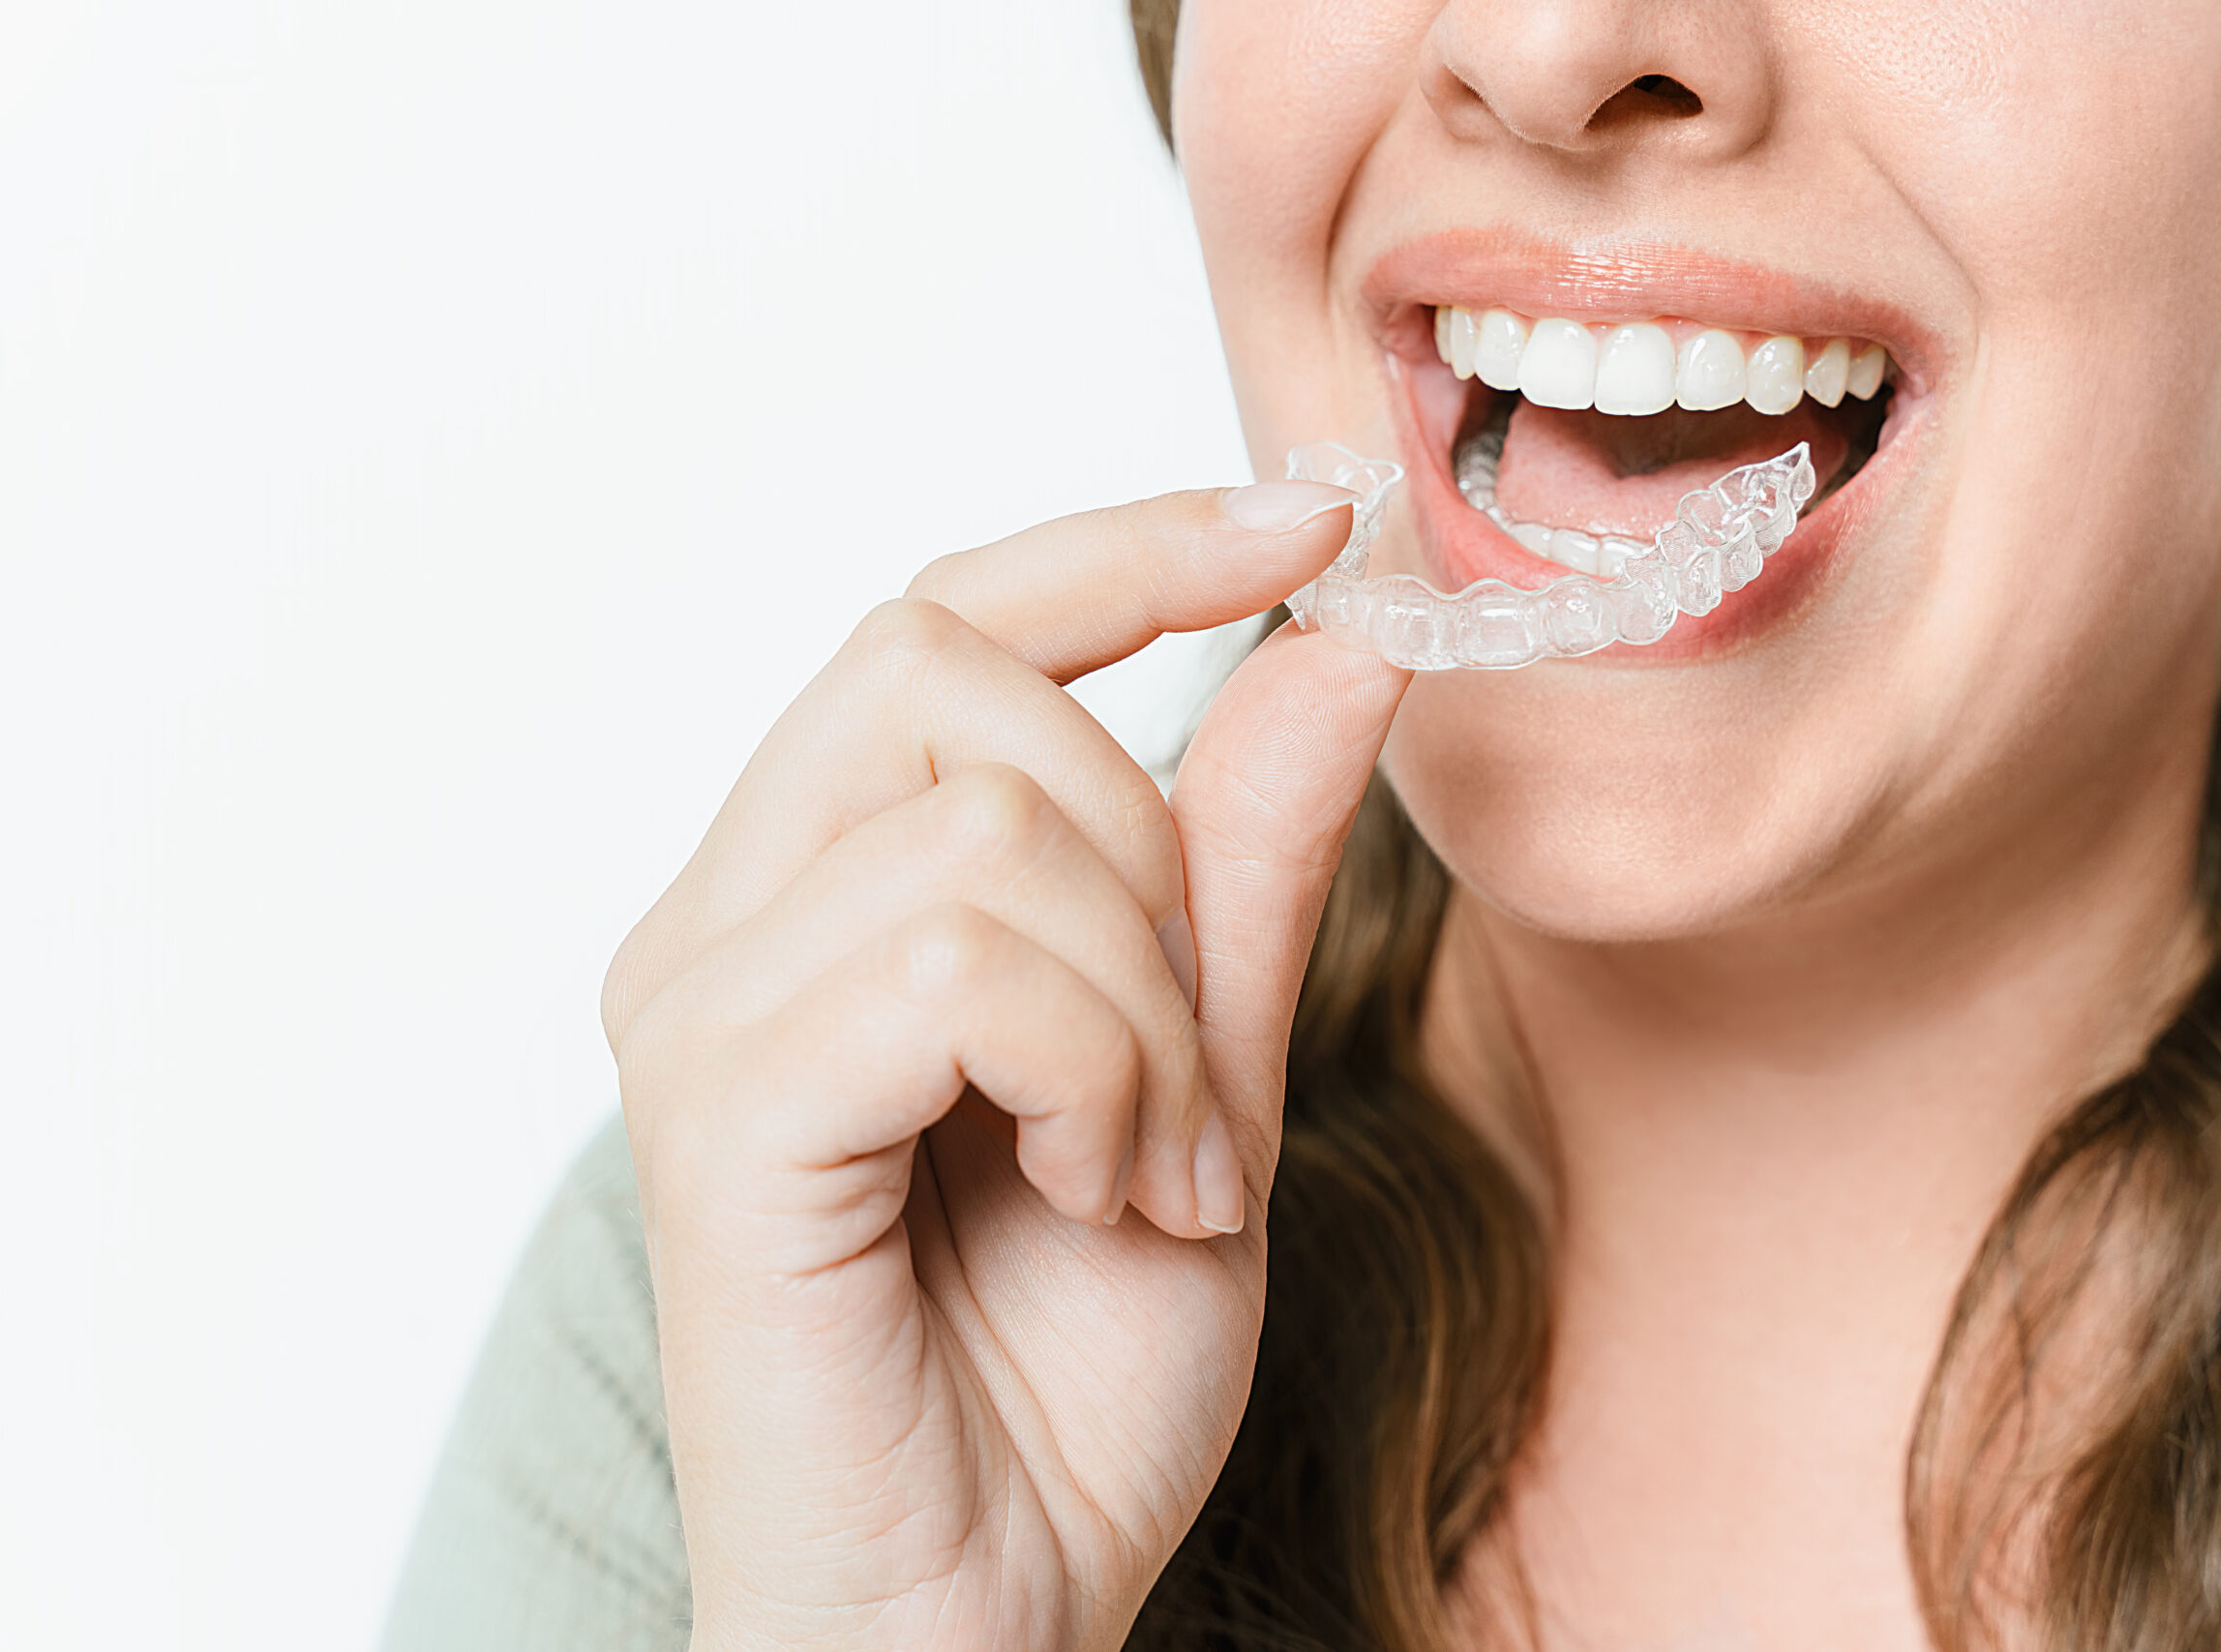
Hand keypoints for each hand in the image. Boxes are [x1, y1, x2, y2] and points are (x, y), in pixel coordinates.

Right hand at [600, 480, 1410, 1651]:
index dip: (1128, 538)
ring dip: (1149, 1004)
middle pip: (945, 665)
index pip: (942, 617)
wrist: (981, 1623)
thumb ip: (1245, 864)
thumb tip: (1336, 638)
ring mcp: (698, 1011)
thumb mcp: (1208, 1083)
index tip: (1316, 511)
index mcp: (808, 898)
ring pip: (986, 818)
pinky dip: (1100, 1067)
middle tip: (1186, 1075)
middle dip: (1144, 846)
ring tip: (1147, 1177)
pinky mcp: (716, 1114)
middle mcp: (717, 924)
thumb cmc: (1061, 1383)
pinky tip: (1103, 1196)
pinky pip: (960, 959)